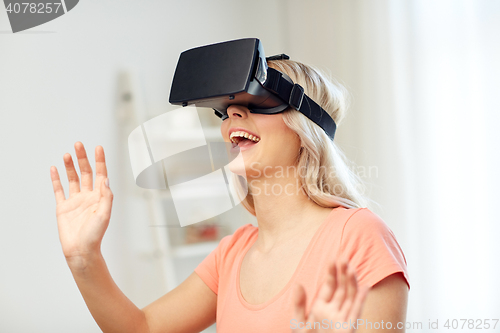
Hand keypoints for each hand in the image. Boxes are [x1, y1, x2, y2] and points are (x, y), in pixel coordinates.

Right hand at [50, 142, 113, 267]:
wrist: (80, 250)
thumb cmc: (95, 235)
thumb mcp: (104, 214)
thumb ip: (106, 196)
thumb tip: (105, 179)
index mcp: (100, 197)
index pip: (100, 174)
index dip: (100, 161)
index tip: (98, 148)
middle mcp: (88, 196)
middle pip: (86, 173)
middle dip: (83, 159)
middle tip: (79, 145)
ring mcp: (75, 201)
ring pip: (73, 179)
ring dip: (70, 166)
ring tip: (68, 154)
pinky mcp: (63, 207)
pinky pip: (59, 190)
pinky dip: (56, 179)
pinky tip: (55, 169)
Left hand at [292, 257, 368, 332]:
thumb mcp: (299, 324)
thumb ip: (299, 305)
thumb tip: (298, 284)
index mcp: (322, 308)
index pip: (329, 287)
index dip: (332, 273)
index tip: (333, 259)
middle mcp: (334, 312)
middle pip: (341, 289)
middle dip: (343, 274)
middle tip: (344, 257)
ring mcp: (342, 320)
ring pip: (349, 298)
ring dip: (352, 283)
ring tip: (351, 268)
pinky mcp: (348, 329)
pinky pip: (355, 313)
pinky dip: (360, 301)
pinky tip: (364, 288)